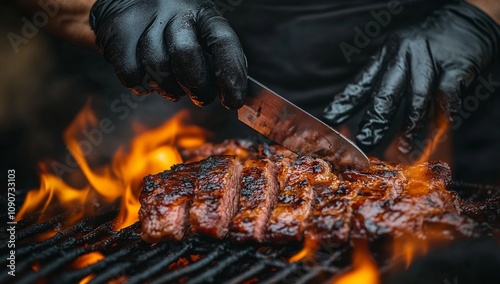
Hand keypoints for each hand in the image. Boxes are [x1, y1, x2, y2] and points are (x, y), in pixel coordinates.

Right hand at [90, 0, 246, 108]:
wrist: (126, 2)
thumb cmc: (175, 29)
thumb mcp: (202, 34)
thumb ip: (217, 59)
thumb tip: (235, 95)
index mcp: (203, 14)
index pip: (223, 41)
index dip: (231, 74)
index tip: (233, 101)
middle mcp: (175, 12)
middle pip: (186, 54)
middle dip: (197, 85)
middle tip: (201, 97)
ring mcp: (145, 20)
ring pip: (158, 66)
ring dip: (169, 88)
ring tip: (173, 87)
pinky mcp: (119, 32)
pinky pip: (132, 73)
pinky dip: (142, 87)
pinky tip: (148, 80)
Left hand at [323, 1, 499, 152]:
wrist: (466, 24)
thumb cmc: (427, 48)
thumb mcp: (399, 57)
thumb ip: (384, 85)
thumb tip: (367, 120)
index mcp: (385, 56)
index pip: (361, 84)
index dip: (344, 104)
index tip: (330, 122)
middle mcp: (404, 57)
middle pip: (386, 94)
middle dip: (374, 122)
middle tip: (366, 143)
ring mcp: (430, 60)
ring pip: (417, 100)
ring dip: (410, 129)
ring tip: (405, 150)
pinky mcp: (456, 66)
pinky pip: (447, 96)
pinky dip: (442, 115)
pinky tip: (437, 131)